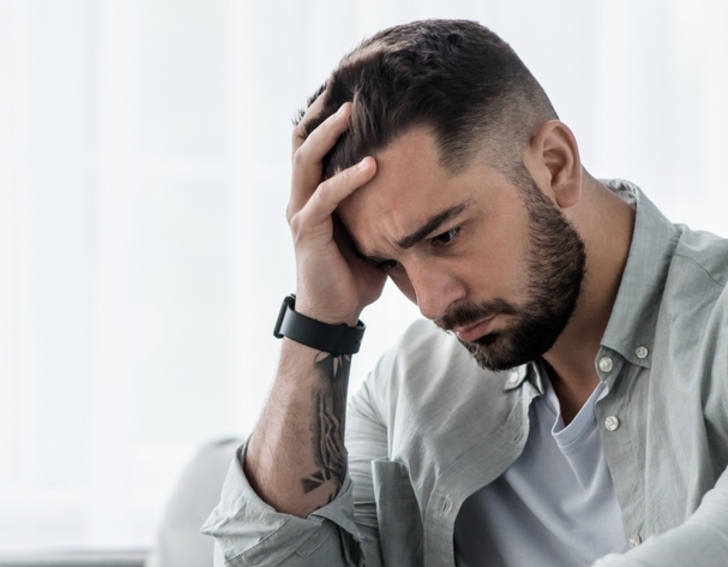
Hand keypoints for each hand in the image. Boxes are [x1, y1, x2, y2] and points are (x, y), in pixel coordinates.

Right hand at [287, 95, 382, 325]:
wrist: (335, 315)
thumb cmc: (357, 275)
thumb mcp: (373, 233)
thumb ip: (384, 208)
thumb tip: (425, 189)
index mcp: (313, 195)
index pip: (312, 146)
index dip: (325, 118)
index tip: (349, 92)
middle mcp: (301, 198)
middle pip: (302, 142)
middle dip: (323, 114)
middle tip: (349, 90)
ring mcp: (301, 213)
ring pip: (307, 161)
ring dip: (330, 135)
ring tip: (352, 113)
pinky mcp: (308, 231)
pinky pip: (325, 198)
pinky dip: (347, 179)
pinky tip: (372, 165)